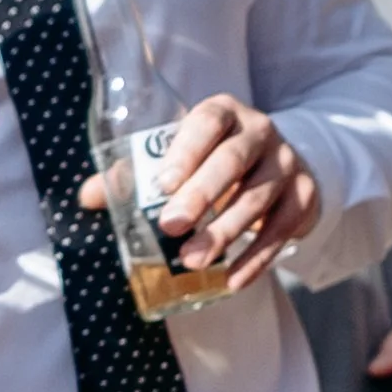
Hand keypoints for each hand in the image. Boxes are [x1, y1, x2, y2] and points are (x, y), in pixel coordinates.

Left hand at [80, 93, 319, 291]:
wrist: (277, 162)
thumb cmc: (212, 157)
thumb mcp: (182, 153)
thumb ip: (136, 172)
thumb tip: (87, 197)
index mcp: (223, 111)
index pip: (207, 122)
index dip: (186, 151)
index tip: (163, 184)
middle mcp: (259, 131)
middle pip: (232, 161)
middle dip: (201, 196)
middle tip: (172, 227)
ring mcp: (286, 163)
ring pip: (256, 199)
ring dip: (224, 233)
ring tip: (193, 261)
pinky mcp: (304, 198)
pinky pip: (281, 231)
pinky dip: (256, 258)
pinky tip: (232, 280)